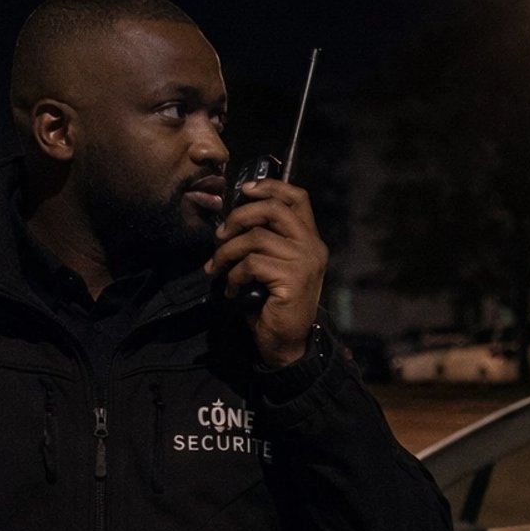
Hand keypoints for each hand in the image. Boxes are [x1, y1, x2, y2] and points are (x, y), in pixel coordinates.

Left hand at [205, 178, 327, 368]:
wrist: (287, 344)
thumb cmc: (275, 305)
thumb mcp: (275, 266)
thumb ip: (268, 240)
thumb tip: (233, 218)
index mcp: (310, 239)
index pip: (297, 197)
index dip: (269, 186)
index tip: (244, 191)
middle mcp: (312, 246)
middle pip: (273, 209)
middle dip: (239, 217)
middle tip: (220, 236)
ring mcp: (304, 262)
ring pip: (255, 238)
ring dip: (227, 252)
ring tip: (217, 269)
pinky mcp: (292, 279)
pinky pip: (251, 263)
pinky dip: (233, 276)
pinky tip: (230, 290)